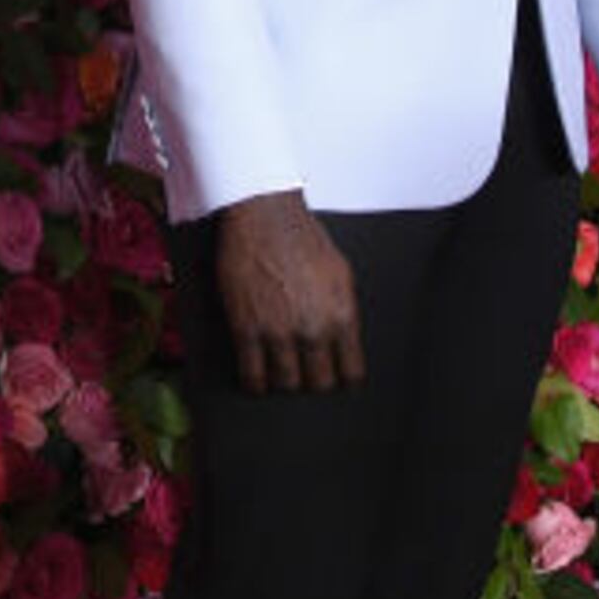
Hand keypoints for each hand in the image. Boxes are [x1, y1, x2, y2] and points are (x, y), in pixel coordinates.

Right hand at [212, 191, 361, 394]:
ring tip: (279, 375)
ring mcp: (278, 331)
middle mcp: (314, 329)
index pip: (351, 372)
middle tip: (304, 374)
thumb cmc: (302, 236)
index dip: (342, 377)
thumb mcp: (341, 274)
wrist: (264, 216)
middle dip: (312, 380)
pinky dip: (255, 382)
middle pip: (319, 383)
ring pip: (287, 383)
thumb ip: (344, 310)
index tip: (334, 376)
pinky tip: (255, 380)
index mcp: (342, 317)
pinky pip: (253, 373)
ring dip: (284, 382)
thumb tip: (343, 339)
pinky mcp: (246, 328)